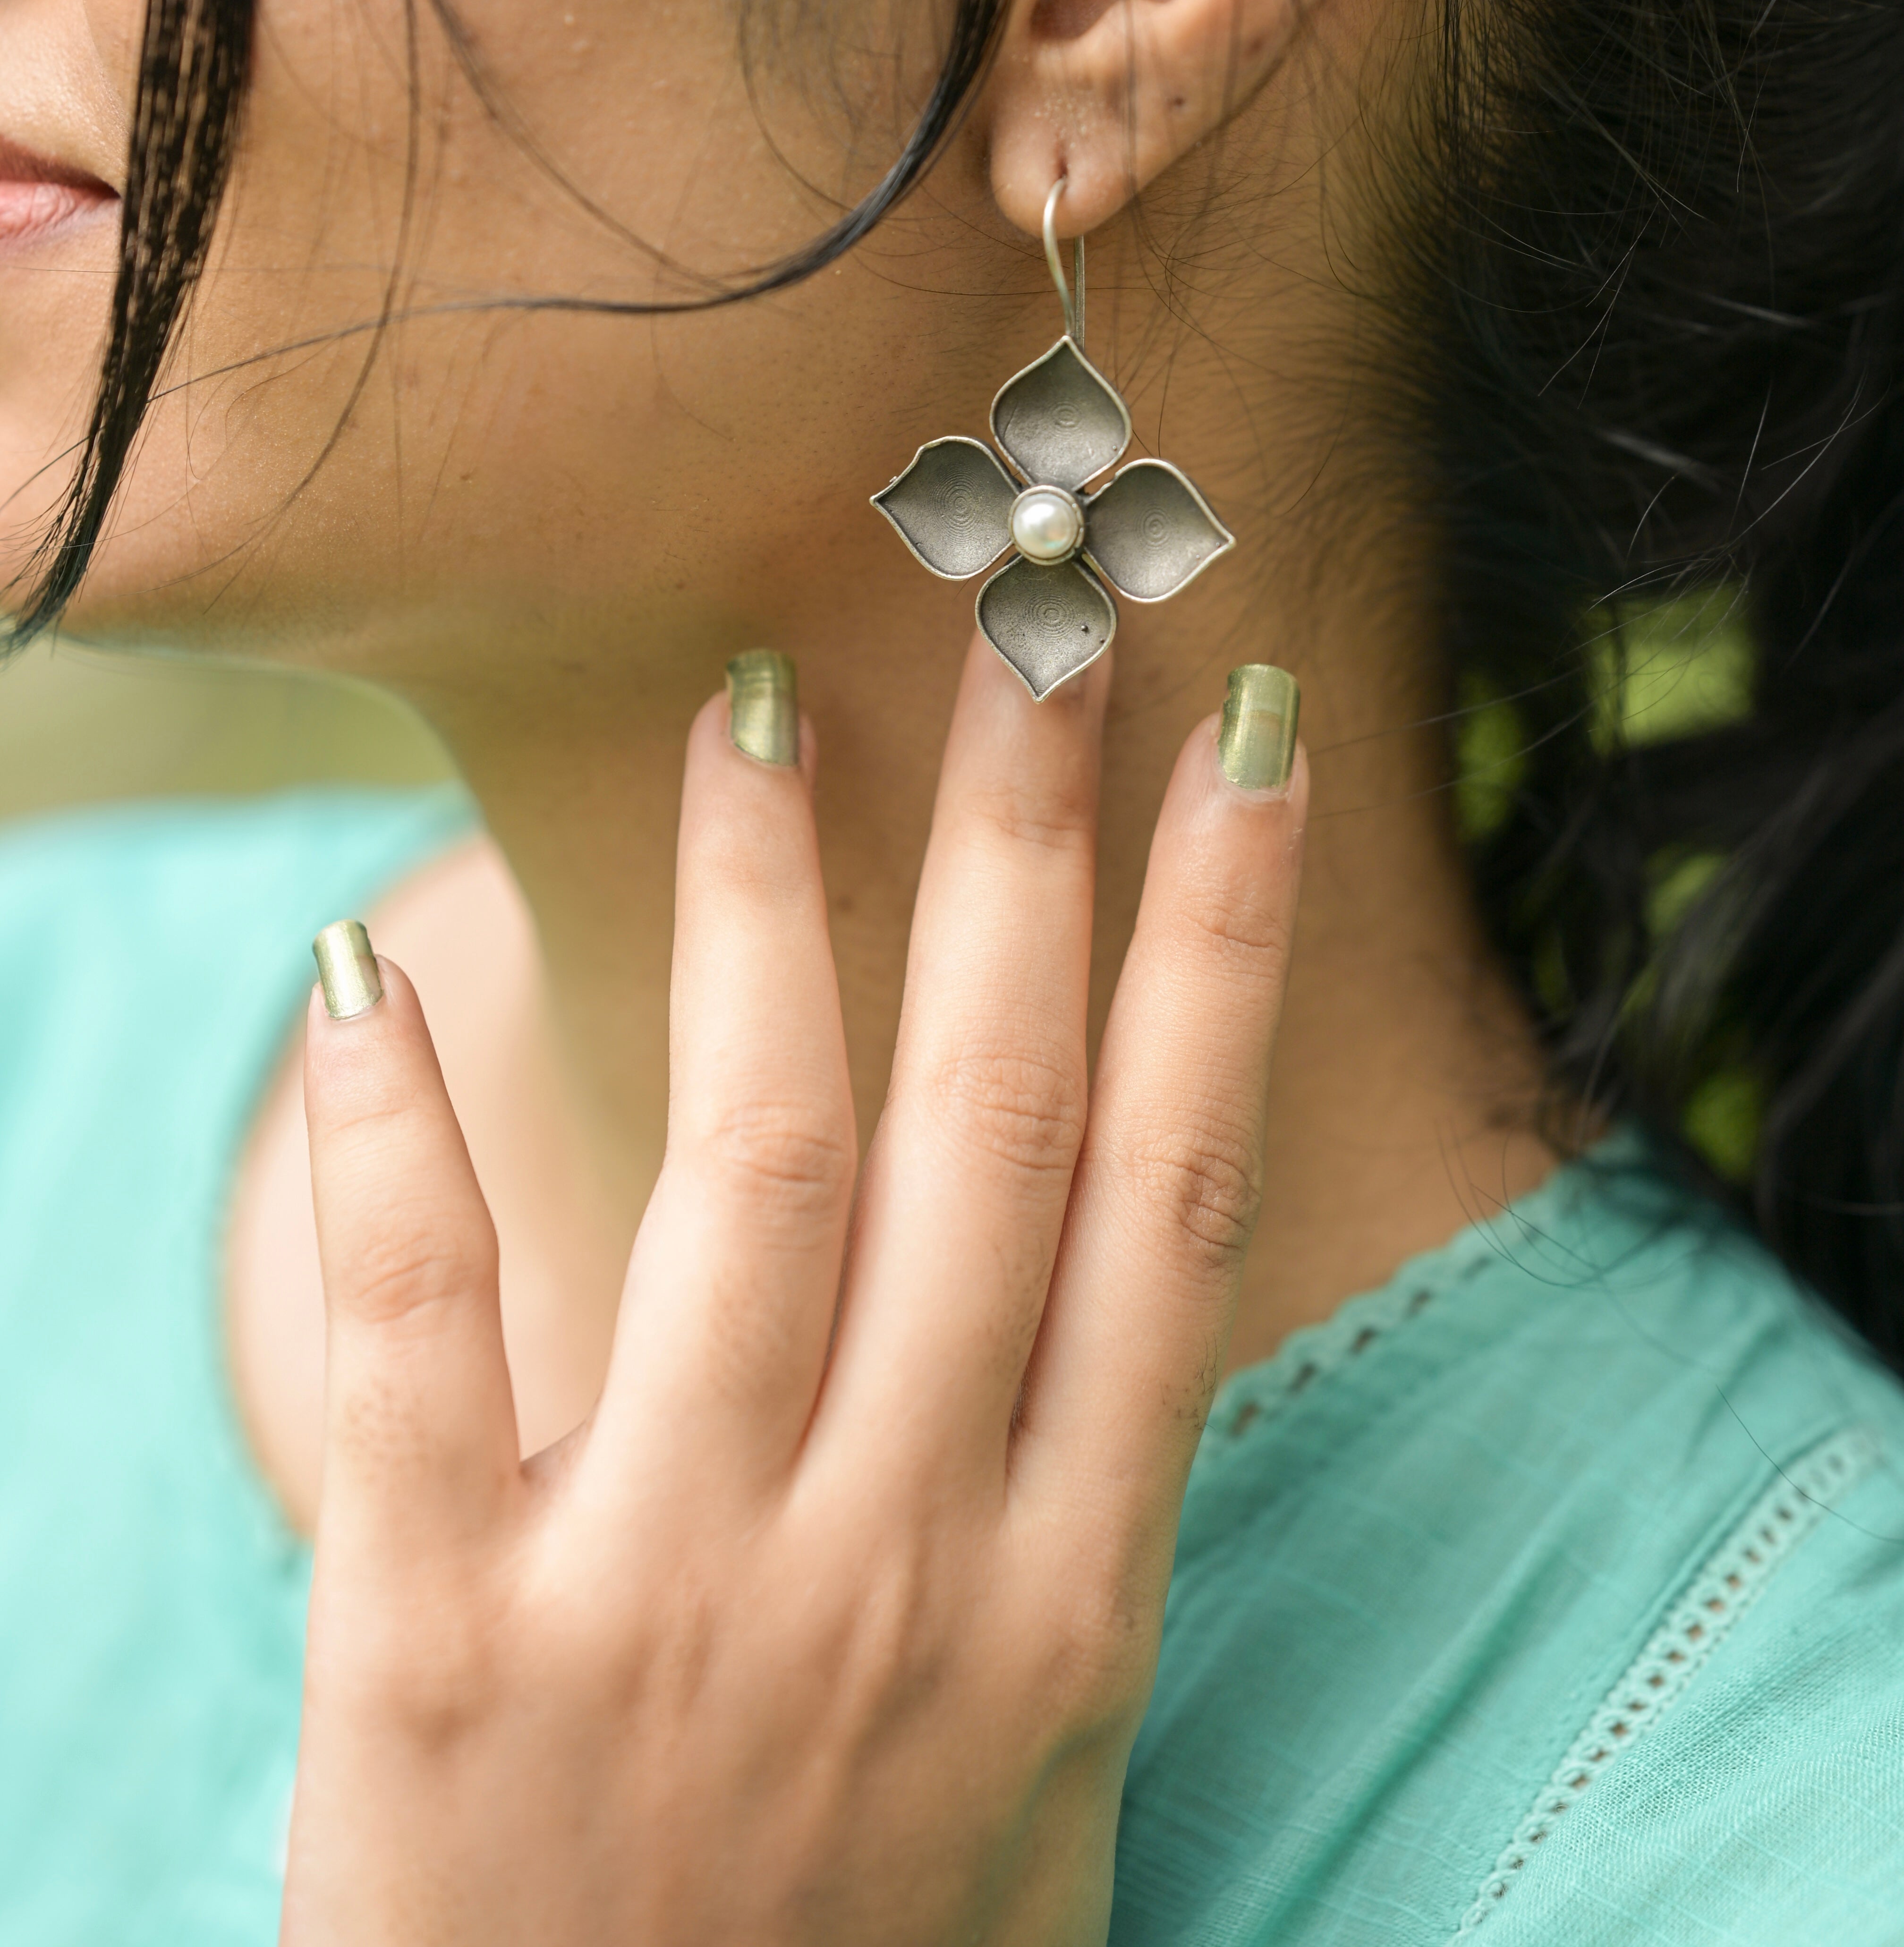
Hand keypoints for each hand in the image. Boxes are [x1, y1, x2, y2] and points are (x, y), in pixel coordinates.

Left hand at [281, 635, 1306, 1945]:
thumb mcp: (1035, 1780)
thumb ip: (1046, 1540)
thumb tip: (1080, 1302)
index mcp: (1055, 1593)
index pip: (1164, 1192)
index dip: (1214, 951)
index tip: (1239, 750)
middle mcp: (897, 1564)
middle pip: (990, 1125)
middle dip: (1027, 849)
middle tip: (1033, 626)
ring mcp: (677, 1602)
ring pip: (748, 1169)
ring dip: (765, 909)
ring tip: (761, 708)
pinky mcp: (444, 1657)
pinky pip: (422, 1341)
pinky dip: (391, 1143)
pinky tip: (358, 970)